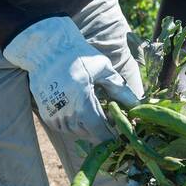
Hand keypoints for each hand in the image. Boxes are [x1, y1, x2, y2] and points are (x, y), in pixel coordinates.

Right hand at [3, 16, 138, 141]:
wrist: (47, 49)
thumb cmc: (78, 56)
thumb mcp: (103, 70)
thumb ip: (121, 90)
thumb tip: (139, 105)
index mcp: (82, 102)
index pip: (100, 132)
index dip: (113, 136)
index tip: (122, 133)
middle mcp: (66, 113)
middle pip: (91, 134)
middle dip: (103, 129)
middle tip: (112, 117)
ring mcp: (54, 116)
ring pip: (78, 132)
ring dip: (89, 126)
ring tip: (95, 109)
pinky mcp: (47, 115)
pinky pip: (66, 128)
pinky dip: (76, 123)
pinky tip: (80, 109)